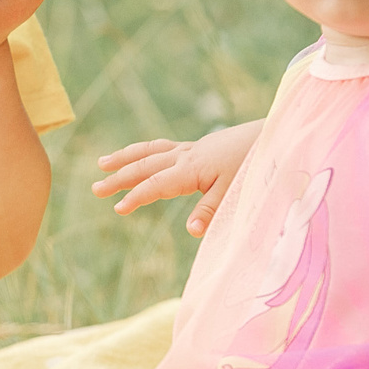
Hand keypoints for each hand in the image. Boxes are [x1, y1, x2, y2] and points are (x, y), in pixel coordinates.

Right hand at [92, 119, 261, 236]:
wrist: (273, 136)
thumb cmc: (255, 165)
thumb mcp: (236, 192)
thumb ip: (212, 212)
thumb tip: (191, 232)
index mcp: (192, 168)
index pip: (156, 183)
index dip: (136, 197)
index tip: (118, 209)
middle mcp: (186, 156)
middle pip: (145, 165)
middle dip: (120, 177)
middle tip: (96, 189)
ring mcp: (190, 149)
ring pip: (150, 151)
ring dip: (125, 157)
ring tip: (102, 164)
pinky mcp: (197, 147)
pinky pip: (162, 147)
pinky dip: (144, 152)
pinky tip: (137, 157)